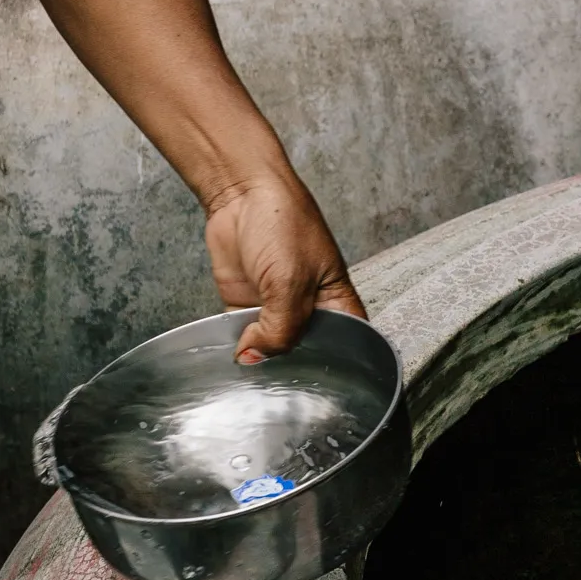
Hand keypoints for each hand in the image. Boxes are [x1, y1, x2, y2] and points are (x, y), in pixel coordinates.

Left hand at [204, 166, 360, 363]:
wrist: (241, 193)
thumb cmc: (282, 221)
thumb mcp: (289, 283)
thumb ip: (280, 329)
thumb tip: (254, 358)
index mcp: (338, 304)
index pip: (346, 349)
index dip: (333, 368)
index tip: (314, 385)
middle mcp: (310, 311)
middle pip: (304, 354)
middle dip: (290, 367)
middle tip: (276, 379)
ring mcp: (277, 310)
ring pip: (271, 350)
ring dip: (259, 357)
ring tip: (252, 364)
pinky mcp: (246, 307)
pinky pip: (242, 338)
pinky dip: (236, 346)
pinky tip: (234, 351)